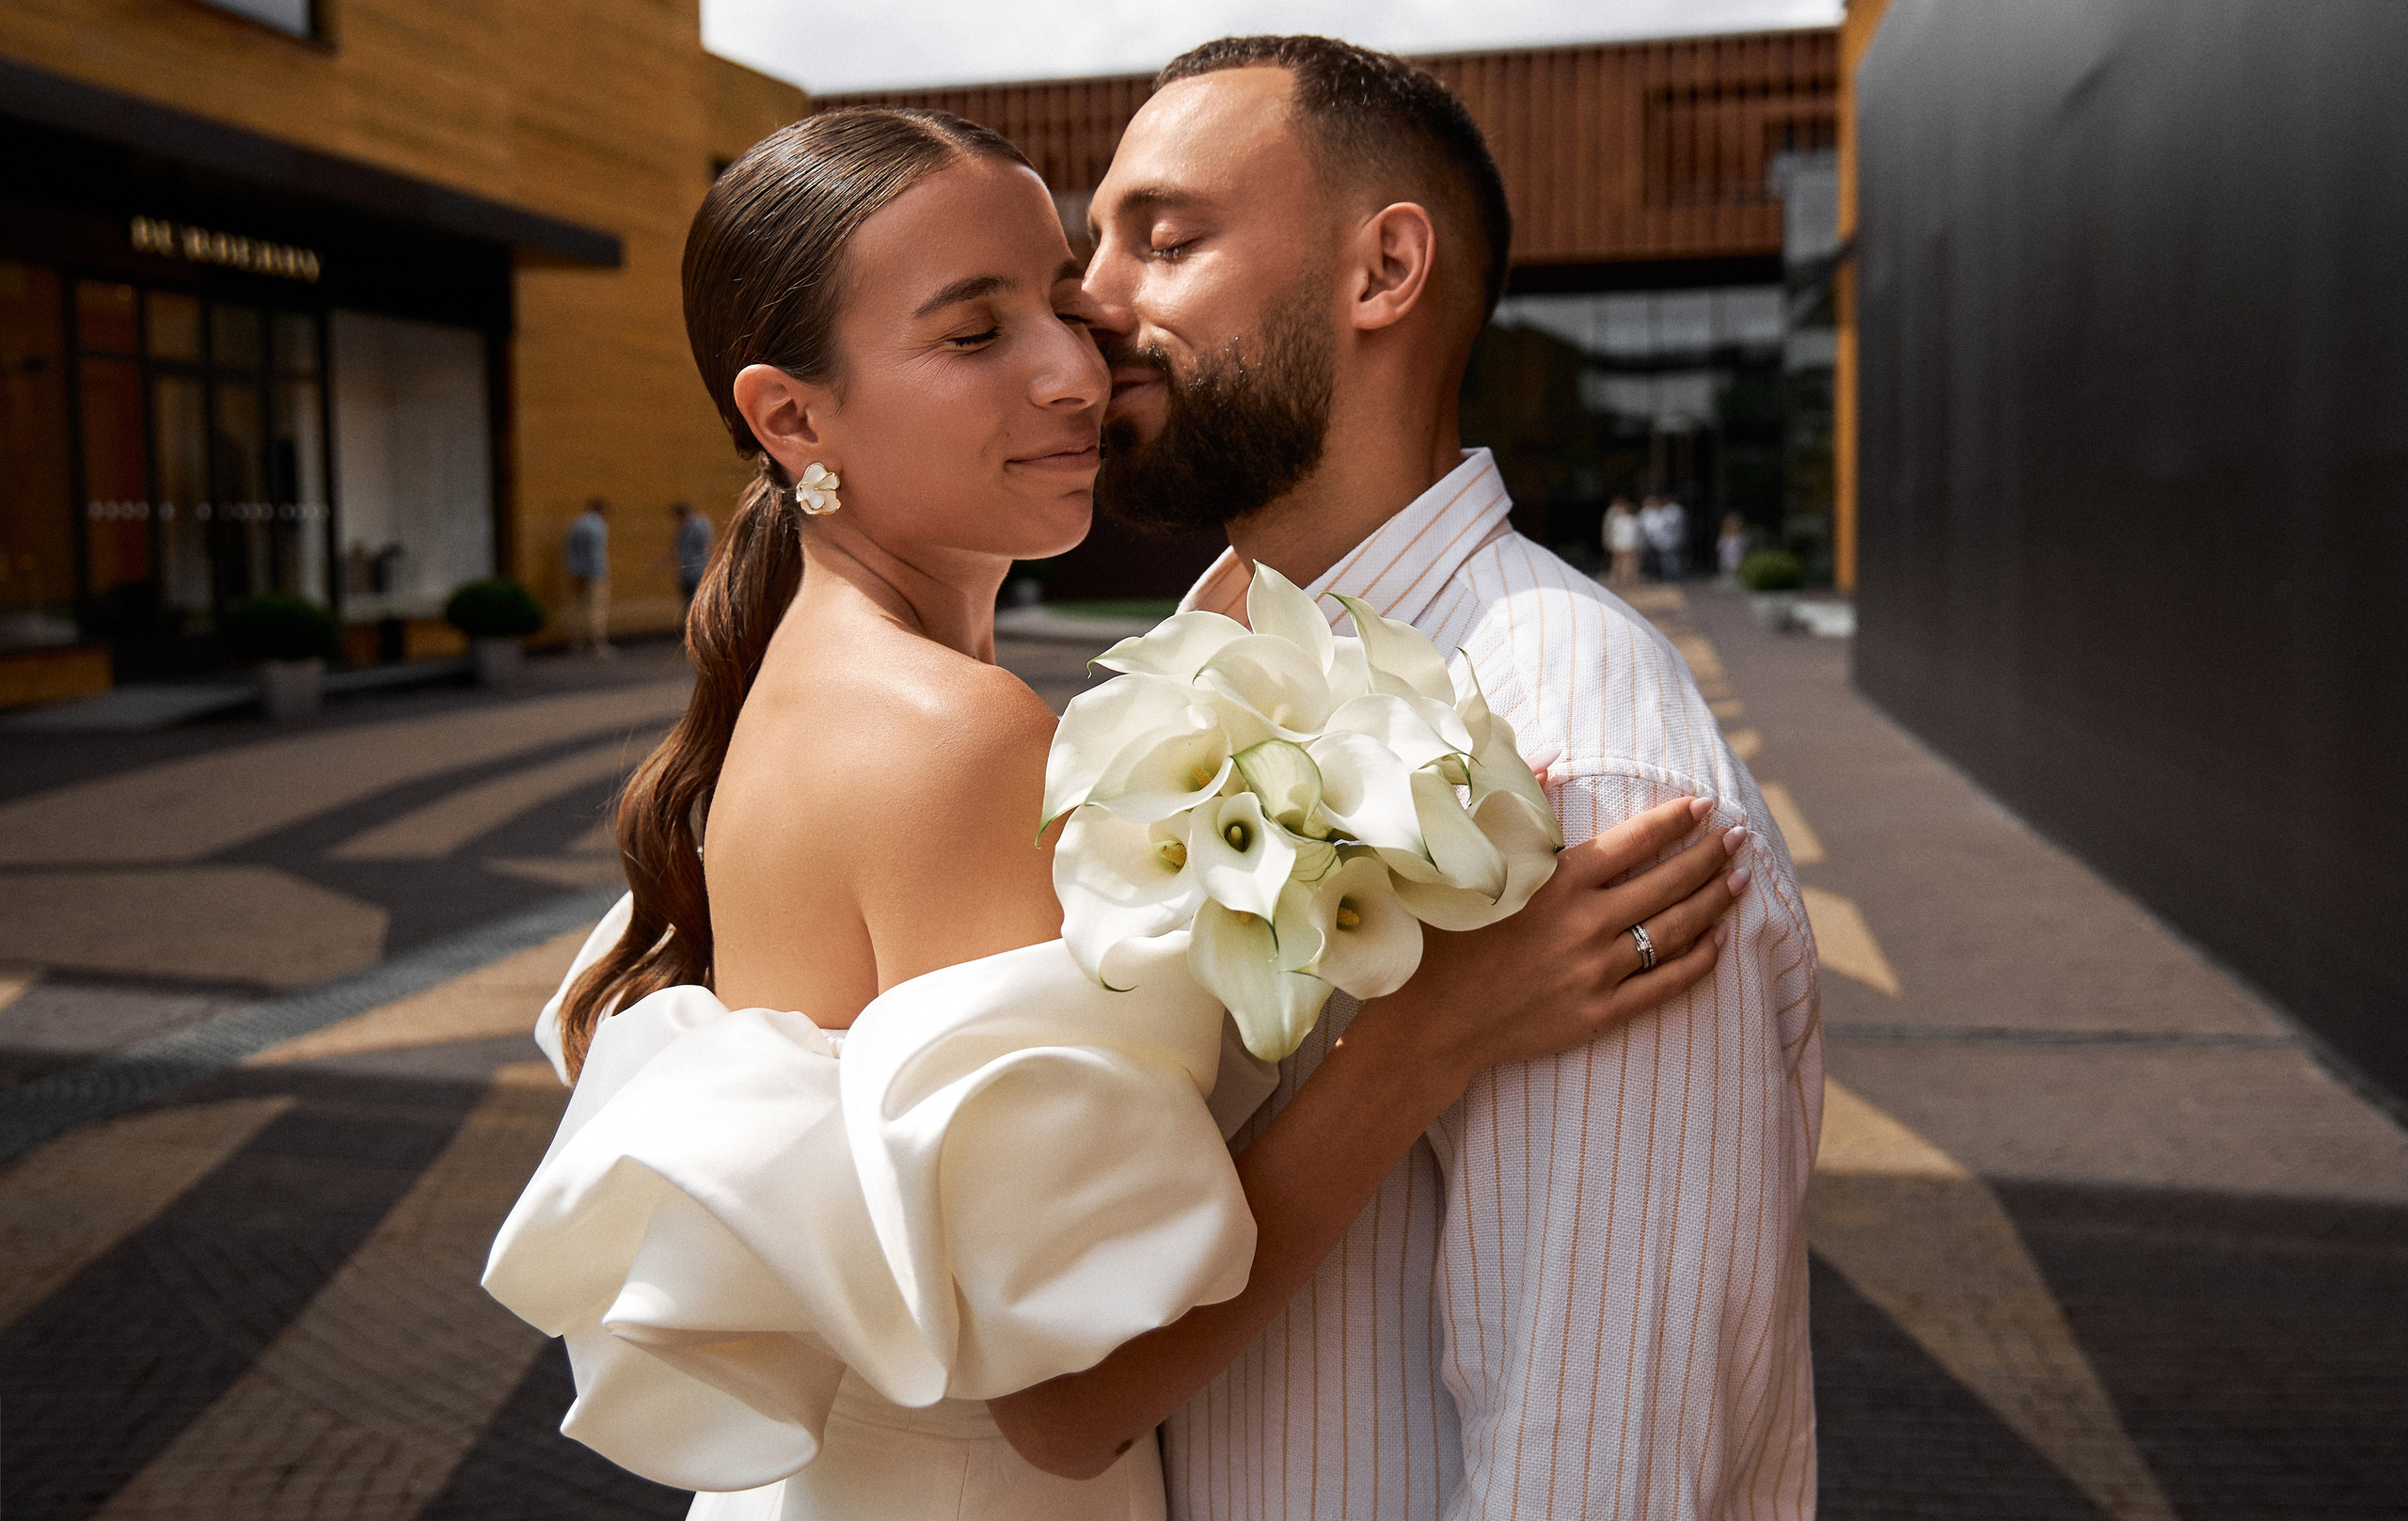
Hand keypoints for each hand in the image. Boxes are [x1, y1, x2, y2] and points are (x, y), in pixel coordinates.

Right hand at [1362, 795, 1745, 1087]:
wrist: (1433, 1020)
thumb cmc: (1448, 935)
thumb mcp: (1472, 859)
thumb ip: (1515, 804)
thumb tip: (1549, 754)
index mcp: (1557, 882)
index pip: (1633, 841)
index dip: (1675, 820)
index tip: (1705, 805)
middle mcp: (1584, 923)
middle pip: (1667, 882)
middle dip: (1710, 855)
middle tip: (1738, 836)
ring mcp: (1596, 971)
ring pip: (1675, 930)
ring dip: (1713, 901)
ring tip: (1739, 879)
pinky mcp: (1600, 1013)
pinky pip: (1666, 984)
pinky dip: (1699, 960)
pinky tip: (1719, 940)